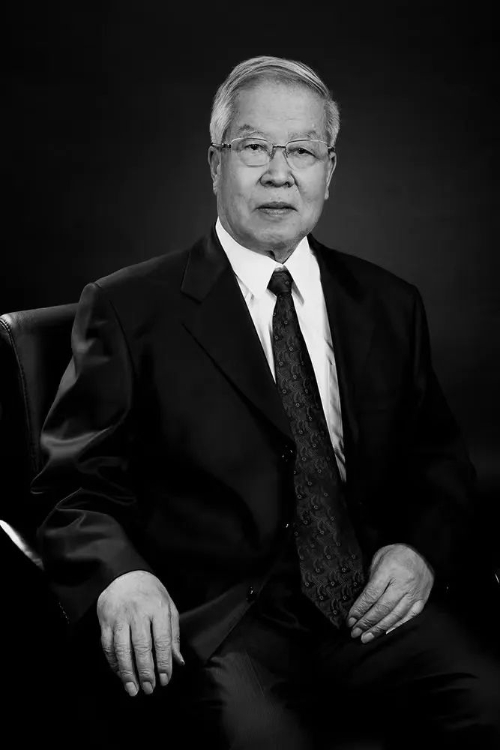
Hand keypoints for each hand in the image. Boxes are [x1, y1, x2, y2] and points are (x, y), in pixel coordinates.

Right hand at [97, 570, 184, 696]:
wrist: (126, 575)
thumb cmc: (151, 594)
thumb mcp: (168, 607)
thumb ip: (173, 634)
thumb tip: (178, 662)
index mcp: (158, 608)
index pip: (162, 640)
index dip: (163, 663)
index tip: (165, 680)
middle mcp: (138, 613)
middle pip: (141, 647)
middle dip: (146, 671)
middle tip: (149, 689)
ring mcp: (120, 617)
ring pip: (122, 649)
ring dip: (127, 672)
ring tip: (133, 689)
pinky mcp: (105, 621)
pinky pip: (108, 646)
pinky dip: (114, 663)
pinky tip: (120, 674)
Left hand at [347, 543, 433, 643]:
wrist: (423, 550)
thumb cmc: (397, 552)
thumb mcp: (379, 558)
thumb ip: (372, 578)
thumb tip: (363, 600)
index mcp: (389, 570)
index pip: (371, 594)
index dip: (359, 608)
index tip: (350, 619)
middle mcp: (402, 584)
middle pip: (382, 608)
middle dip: (366, 622)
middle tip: (355, 632)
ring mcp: (413, 593)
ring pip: (394, 615)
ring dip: (379, 628)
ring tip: (366, 637)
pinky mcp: (421, 599)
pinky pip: (409, 617)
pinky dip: (397, 626)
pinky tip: (386, 633)